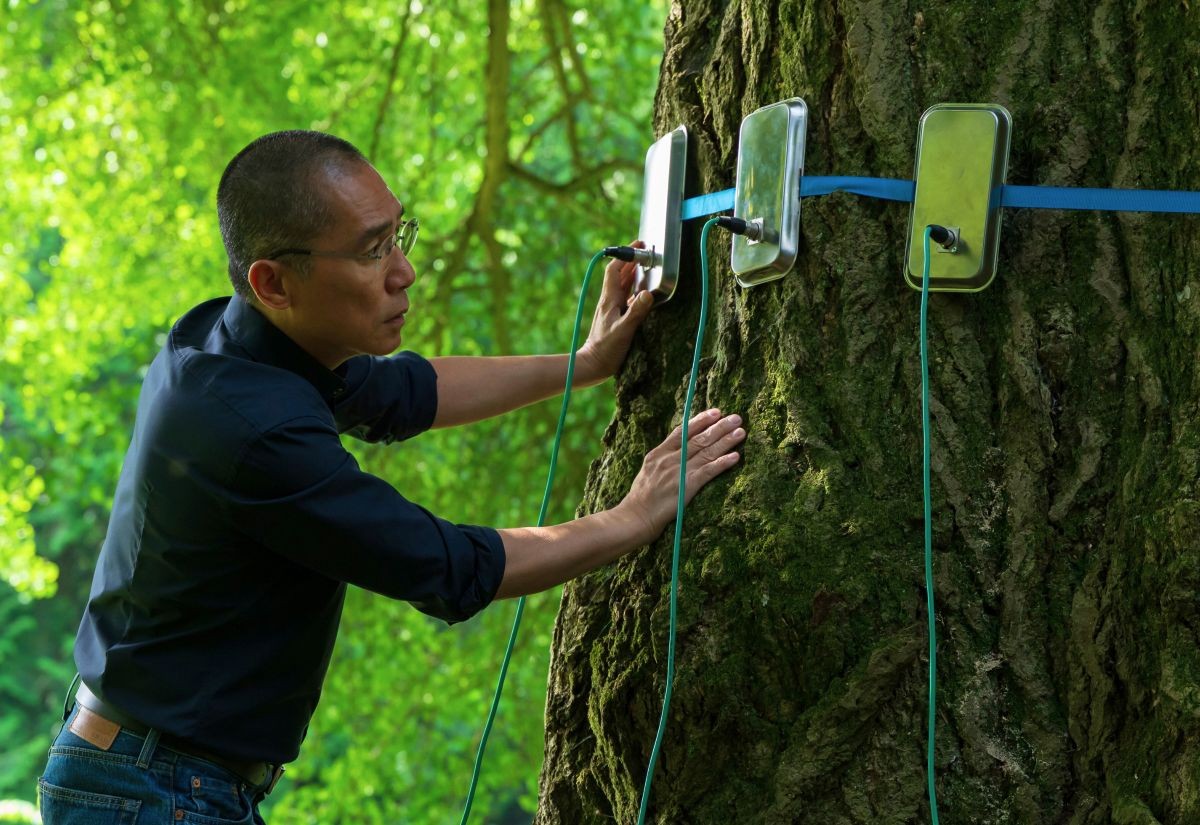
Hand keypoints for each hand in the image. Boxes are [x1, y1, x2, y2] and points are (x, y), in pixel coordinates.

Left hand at [577, 239, 653, 382]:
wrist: (592, 365)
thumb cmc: (606, 349)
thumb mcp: (624, 330)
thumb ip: (636, 312)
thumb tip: (648, 293)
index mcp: (609, 299)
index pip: (614, 270)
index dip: (625, 255)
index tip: (638, 246)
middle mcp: (609, 301)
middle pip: (620, 274)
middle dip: (631, 261)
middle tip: (645, 253)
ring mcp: (611, 308)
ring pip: (623, 285)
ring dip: (633, 274)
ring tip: (646, 266)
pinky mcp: (615, 317)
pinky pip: (626, 297)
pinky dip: (634, 290)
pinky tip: (643, 292)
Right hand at [618, 408, 744, 541]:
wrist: (634, 517)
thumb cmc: (640, 499)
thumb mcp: (647, 472)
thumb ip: (662, 461)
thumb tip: (676, 453)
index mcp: (658, 453)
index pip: (682, 431)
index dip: (700, 420)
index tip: (716, 412)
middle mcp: (669, 459)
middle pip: (698, 439)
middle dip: (719, 427)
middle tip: (736, 417)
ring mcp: (678, 472)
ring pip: (706, 452)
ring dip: (726, 441)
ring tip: (740, 432)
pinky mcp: (687, 486)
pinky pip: (708, 471)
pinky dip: (723, 463)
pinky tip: (735, 457)